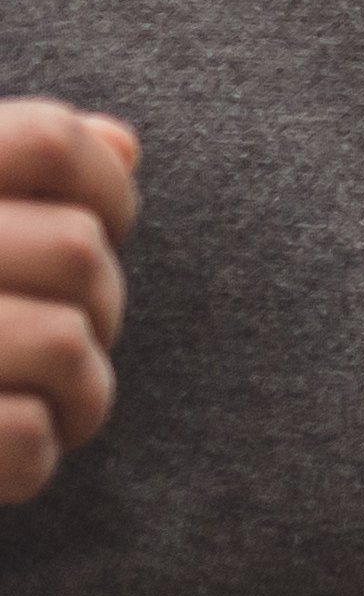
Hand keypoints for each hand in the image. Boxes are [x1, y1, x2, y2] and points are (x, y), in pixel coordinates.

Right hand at [0, 100, 131, 506]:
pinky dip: (33, 453)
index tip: (102, 227)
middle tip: (66, 338)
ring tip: (49, 402)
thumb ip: (16, 175)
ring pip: (66, 344)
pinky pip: (23, 433)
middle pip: (76, 250)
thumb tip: (121, 145)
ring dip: (82, 390)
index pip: (46, 141)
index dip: (102, 185)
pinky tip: (4, 453)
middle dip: (102, 304)